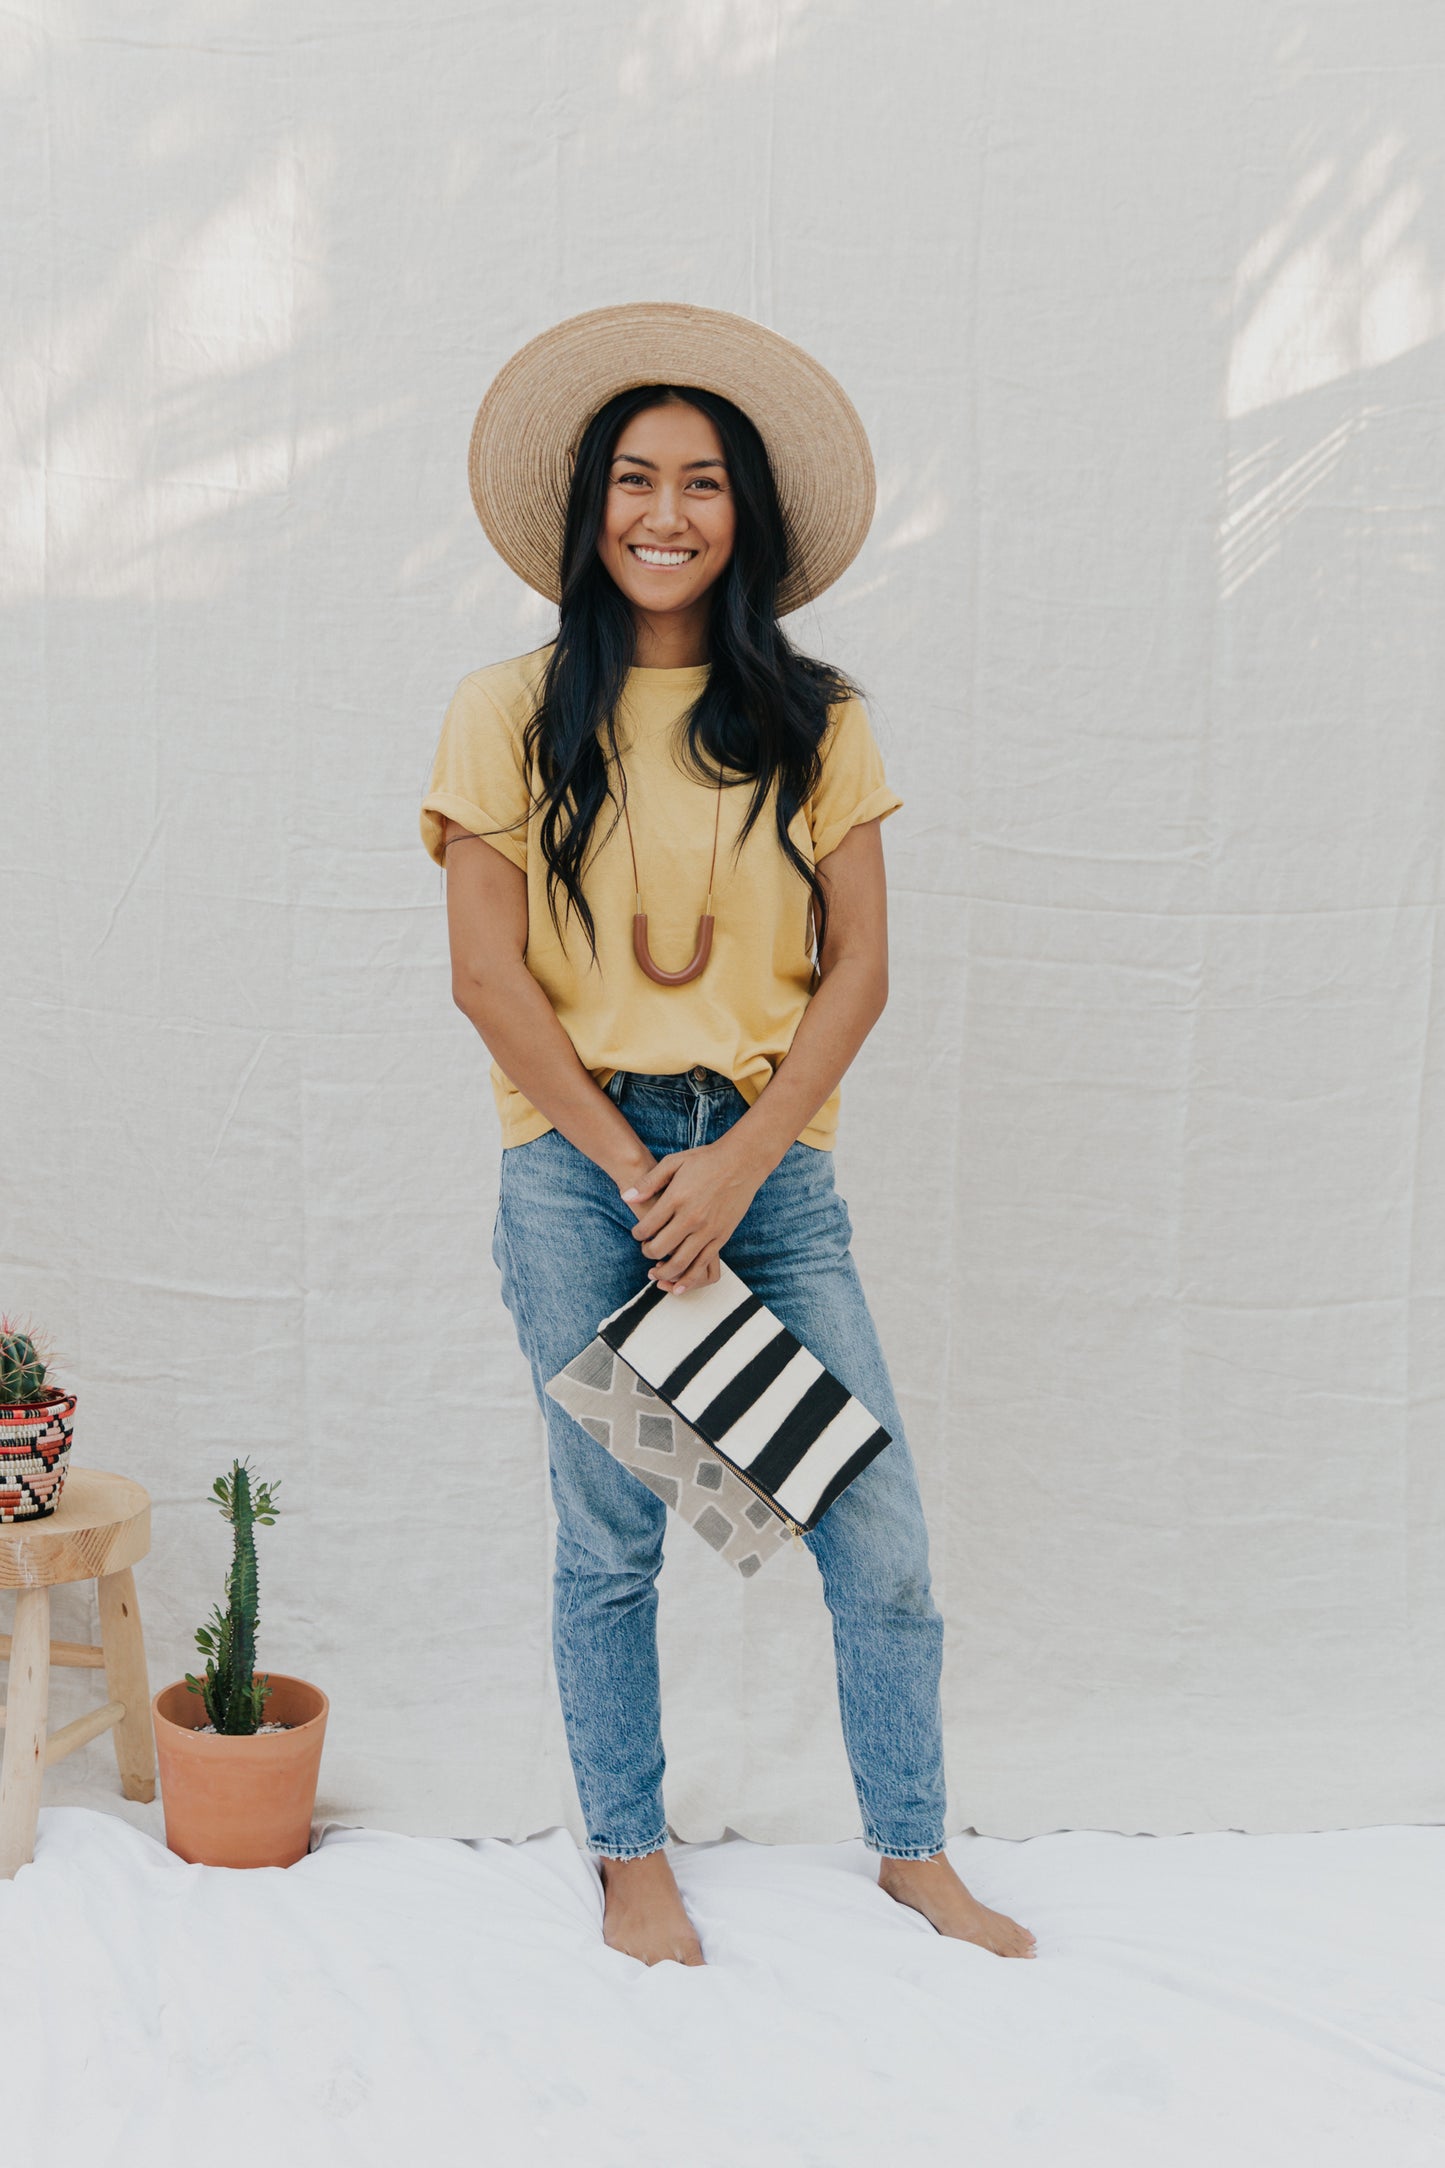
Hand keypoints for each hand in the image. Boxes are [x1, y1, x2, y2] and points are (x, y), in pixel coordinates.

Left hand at [617, 1134, 767, 1293]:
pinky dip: (687, 1279)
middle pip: (660, 1248)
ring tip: (655, 1272)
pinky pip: (702, 1265)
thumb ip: (649, 1182)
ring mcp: (708, 1230)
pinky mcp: (721, 1237)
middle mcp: (691, 1217)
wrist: (742, 1162)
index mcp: (676, 1198)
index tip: (638, 1233)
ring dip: (663, 1272)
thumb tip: (626, 1198)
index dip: (637, 1234)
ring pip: (680, 1263)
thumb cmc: (706, 1160)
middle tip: (646, 1248)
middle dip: (647, 1253)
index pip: (647, 1227)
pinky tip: (677, 1286)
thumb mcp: (673, 1163)